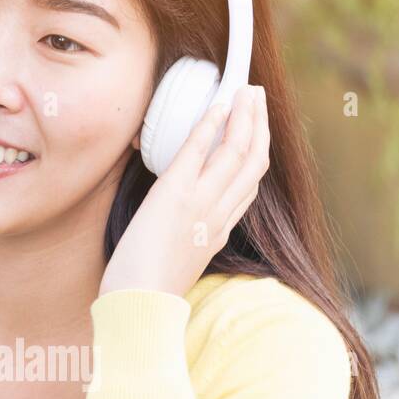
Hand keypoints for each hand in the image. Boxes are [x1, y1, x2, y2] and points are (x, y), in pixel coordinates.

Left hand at [99, 84, 269, 298]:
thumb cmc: (145, 292)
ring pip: (237, 152)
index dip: (255, 155)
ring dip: (244, 117)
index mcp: (219, 232)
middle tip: (257, 100)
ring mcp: (200, 204)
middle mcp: (218, 215)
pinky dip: (210, 125)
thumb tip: (174, 225)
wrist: (139, 307)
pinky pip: (199, 152)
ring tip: (246, 92)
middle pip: (252, 164)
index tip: (255, 134)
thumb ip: (184, 239)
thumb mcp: (176, 262)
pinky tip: (216, 106)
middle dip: (259, 127)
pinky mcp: (175, 195)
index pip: (247, 188)